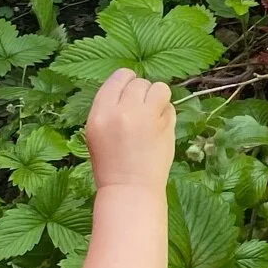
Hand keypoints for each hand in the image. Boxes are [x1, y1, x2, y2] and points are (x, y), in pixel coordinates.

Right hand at [84, 69, 176, 192]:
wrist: (129, 188)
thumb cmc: (110, 164)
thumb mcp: (97, 133)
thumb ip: (110, 109)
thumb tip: (129, 87)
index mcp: (100, 113)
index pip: (117, 79)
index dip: (126, 81)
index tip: (130, 90)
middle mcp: (122, 111)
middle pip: (138, 82)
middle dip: (142, 92)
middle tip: (141, 109)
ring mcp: (146, 118)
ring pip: (159, 87)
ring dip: (158, 97)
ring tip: (153, 113)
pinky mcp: (165, 126)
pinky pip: (170, 106)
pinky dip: (167, 112)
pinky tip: (160, 126)